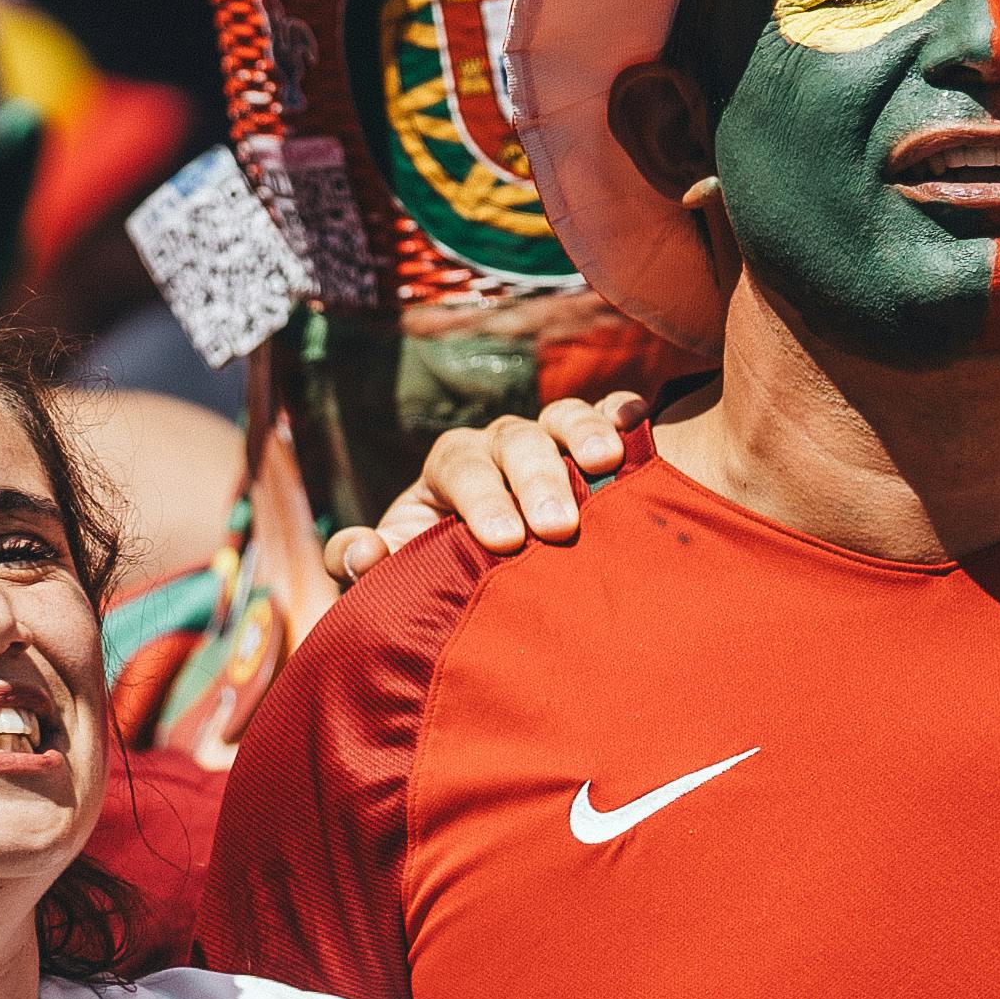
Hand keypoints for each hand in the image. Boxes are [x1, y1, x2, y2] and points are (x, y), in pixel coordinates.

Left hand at [316, 387, 646, 585]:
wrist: (491, 585)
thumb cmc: (440, 579)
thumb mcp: (392, 580)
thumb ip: (358, 567)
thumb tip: (365, 551)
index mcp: (449, 470)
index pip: (459, 464)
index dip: (479, 496)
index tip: (503, 540)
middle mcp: (498, 446)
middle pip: (514, 440)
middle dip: (536, 480)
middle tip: (557, 528)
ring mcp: (550, 442)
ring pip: (562, 418)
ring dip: (584, 434)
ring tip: (607, 463)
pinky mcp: (595, 449)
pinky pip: (610, 416)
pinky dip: (622, 413)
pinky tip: (640, 421)